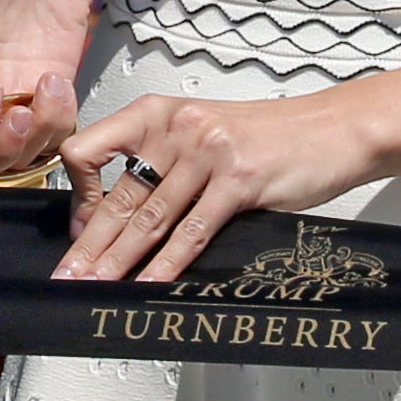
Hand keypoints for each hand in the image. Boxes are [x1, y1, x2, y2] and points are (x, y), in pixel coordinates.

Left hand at [52, 91, 380, 281]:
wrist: (333, 128)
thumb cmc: (266, 136)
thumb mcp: (199, 133)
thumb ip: (159, 162)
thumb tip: (118, 214)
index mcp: (155, 113)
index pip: (89, 150)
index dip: (79, 195)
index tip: (78, 229)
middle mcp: (175, 129)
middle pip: (119, 196)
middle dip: (90, 245)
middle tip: (67, 276)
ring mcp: (207, 153)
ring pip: (152, 218)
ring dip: (120, 261)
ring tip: (97, 287)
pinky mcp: (239, 181)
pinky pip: (194, 231)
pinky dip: (169, 264)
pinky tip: (151, 284)